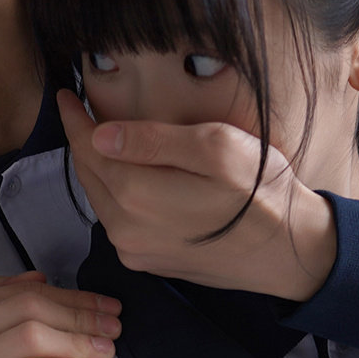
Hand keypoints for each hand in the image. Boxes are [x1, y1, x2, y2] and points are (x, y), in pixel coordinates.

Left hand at [57, 90, 336, 301]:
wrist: (292, 252)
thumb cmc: (261, 192)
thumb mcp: (216, 148)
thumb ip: (154, 140)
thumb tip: (101, 134)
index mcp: (136, 197)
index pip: (89, 149)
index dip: (75, 119)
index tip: (67, 94)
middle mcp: (125, 231)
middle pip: (89, 175)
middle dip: (82, 140)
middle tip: (79, 110)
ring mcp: (135, 251)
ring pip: (100, 199)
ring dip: (97, 167)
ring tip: (100, 137)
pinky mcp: (148, 263)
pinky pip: (116, 220)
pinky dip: (113, 192)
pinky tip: (126, 174)